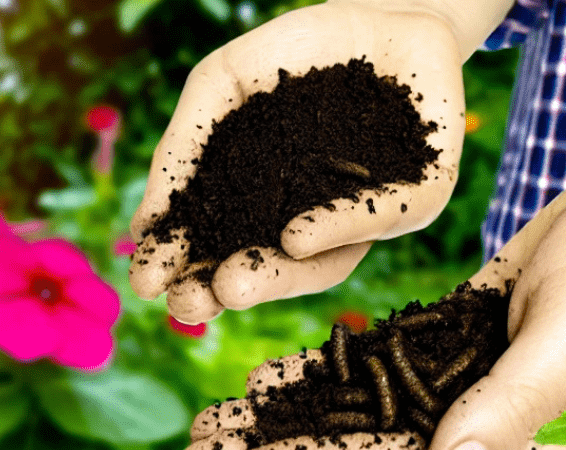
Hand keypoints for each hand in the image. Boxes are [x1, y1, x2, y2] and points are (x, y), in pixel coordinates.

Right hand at [129, 0, 472, 323]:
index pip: (222, 252)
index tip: (146, 282)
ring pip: (324, 265)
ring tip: (229, 288)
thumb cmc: (294, 53)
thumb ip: (182, 150)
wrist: (384, 5)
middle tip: (188, 304)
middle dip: (224, 289)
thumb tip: (142, 226)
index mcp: (265, 210)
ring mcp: (367, 217)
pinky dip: (337, 228)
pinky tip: (295, 237)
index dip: (185, 268)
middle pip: (269, 273)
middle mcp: (316, 226)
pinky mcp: (423, 196)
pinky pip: (384, 217)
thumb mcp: (220, 87)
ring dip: (273, 279)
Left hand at [176, 162, 565, 449]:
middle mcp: (480, 432)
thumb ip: (512, 406)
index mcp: (517, 449)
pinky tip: (266, 378)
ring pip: (354, 412)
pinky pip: (371, 371)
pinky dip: (320, 373)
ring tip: (210, 421)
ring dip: (283, 416)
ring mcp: (461, 393)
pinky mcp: (447, 352)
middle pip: (358, 449)